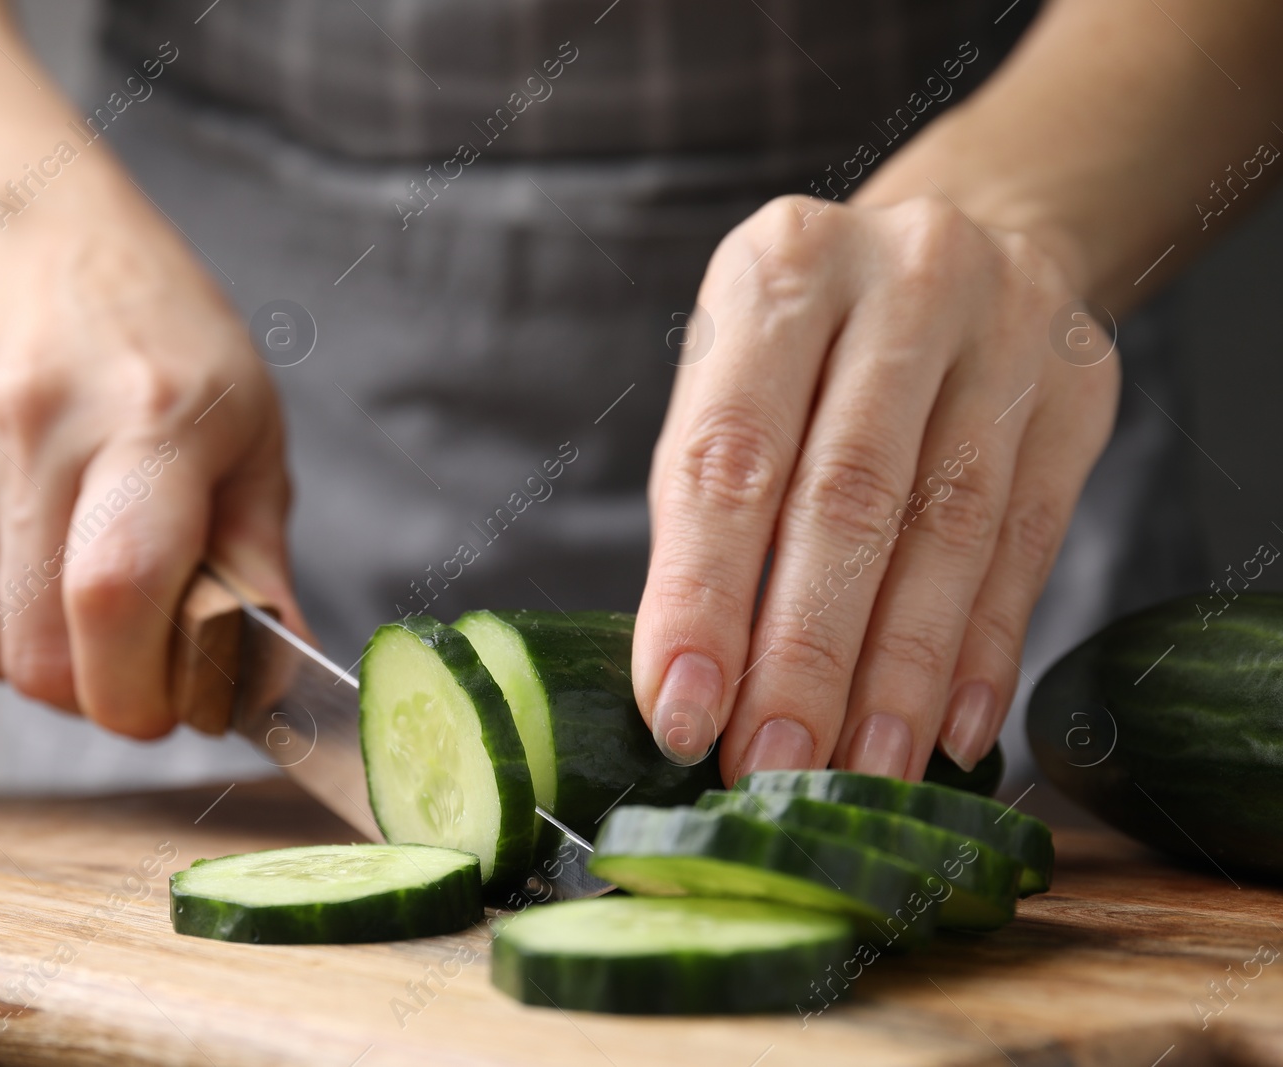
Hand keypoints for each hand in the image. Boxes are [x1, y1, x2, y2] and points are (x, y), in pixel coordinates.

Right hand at [0, 166, 295, 738]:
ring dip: (46, 659)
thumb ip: (260, 561)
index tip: (173, 705)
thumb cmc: (169, 345)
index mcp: (150, 421)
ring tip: (95, 597)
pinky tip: (39, 560)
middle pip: (37, 647)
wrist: (39, 244)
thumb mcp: (252, 434)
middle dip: (98, 693)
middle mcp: (38, 430)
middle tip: (144, 661)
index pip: (115, 594)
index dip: (139, 688)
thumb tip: (277, 675)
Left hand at [633, 194, 1118, 781]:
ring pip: (952, 528)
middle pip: (849, 497)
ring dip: (901, 674)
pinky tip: (952, 731)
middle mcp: (901, 282)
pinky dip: (985, 649)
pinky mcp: (1078, 391)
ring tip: (860, 772)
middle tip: (773, 768)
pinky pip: (1031, 540)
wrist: (966, 241)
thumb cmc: (811, 346)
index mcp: (781, 270)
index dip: (702, 596)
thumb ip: (705, 514)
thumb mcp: (733, 383)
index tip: (682, 714)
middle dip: (806, 655)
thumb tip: (691, 689)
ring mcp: (1007, 328)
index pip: (731, 454)